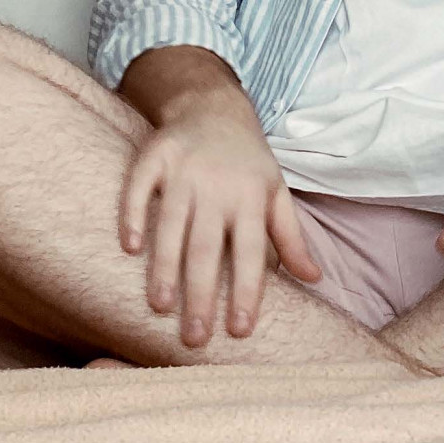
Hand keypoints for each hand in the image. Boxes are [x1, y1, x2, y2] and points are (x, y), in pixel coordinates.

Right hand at [120, 91, 320, 347]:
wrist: (214, 106)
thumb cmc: (248, 161)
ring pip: (171, 224)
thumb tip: (316, 279)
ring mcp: (183, 170)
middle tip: (195, 337)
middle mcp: (217, 186)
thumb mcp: (276, 194)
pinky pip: (139, 188)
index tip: (239, 331)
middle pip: (207, 247)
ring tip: (160, 306)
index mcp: (251, 198)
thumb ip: (291, 238)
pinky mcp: (154, 156)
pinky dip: (132, 215)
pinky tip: (127, 248)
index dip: (246, 292)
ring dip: (164, 266)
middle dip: (201, 294)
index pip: (251, 253)